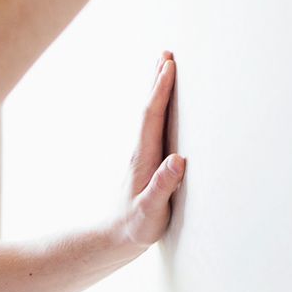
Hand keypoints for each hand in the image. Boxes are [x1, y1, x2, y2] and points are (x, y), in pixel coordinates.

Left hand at [116, 50, 185, 248]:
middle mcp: (140, 150)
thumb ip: (163, 187)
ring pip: (150, 114)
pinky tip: (162, 107)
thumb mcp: (150, 211)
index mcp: (143, 157)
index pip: (151, 116)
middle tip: (166, 53)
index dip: (160, 90)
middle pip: (148, 107)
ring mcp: (141, 154)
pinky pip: (153, 125)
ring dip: (157, 90)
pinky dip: (158, 108)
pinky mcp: (145, 161)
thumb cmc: (134, 227)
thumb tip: (178, 160)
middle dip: (158, 80)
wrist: (112, 238)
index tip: (169, 66)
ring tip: (164, 68)